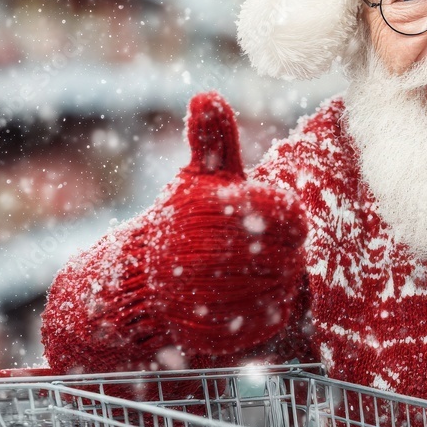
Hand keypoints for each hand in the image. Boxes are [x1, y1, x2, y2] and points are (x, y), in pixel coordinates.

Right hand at [145, 91, 306, 353]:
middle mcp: (205, 252)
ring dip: (278, 281)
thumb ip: (212, 140)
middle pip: (287, 254)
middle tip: (270, 249)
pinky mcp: (207, 332)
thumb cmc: (182, 221)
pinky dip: (266, 312)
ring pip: (278, 288)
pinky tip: (249, 297)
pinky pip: (264, 322)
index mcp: (214, 209)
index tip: (277, 221)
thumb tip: (206, 94)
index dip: (289, 220)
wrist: (138, 281)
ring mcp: (204, 295)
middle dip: (284, 252)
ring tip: (259, 271)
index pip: (289, 216)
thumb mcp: (199, 177)